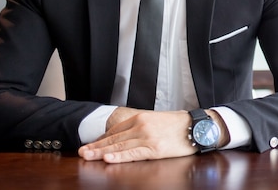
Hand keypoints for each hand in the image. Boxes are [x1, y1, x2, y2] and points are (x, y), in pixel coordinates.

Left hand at [78, 109, 195, 162]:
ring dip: (101, 152)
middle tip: (81, 152)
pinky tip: (107, 158)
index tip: (91, 144)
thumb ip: (140, 126)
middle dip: (96, 146)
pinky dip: (119, 156)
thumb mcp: (156, 120)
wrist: (196, 126)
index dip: (101, 139)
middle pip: (114, 138)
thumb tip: (126, 135)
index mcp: (141, 118)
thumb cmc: (178, 124)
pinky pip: (132, 154)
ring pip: (119, 146)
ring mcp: (147, 137)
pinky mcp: (154, 148)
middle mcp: (141, 126)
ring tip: (87, 156)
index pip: (116, 129)